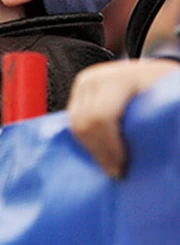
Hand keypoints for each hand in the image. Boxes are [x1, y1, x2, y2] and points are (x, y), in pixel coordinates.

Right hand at [67, 59, 179, 177]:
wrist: (157, 72)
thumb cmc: (167, 89)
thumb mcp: (170, 101)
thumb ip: (160, 120)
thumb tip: (164, 156)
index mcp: (120, 79)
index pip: (101, 117)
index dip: (109, 147)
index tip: (121, 169)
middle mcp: (96, 78)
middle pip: (83, 122)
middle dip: (98, 152)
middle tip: (115, 172)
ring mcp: (84, 83)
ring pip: (74, 124)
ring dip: (90, 148)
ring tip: (109, 163)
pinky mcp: (78, 91)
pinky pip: (73, 121)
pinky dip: (85, 140)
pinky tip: (101, 151)